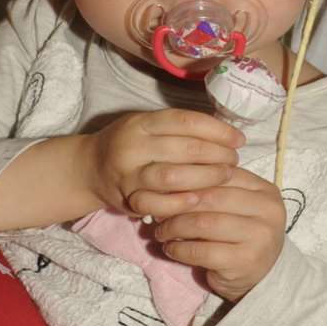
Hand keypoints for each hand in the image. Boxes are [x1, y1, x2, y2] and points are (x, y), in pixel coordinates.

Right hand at [84, 108, 241, 215]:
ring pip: (173, 176)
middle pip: (184, 148)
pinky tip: (200, 199)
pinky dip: (181, 202)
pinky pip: (158, 204)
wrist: (88, 168)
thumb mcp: (146, 125)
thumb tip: (222, 130)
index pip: (186, 121)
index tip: (238, 138)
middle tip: (235, 160)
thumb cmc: (128, 144)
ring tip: (225, 177)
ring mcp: (128, 174)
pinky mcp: (127, 198)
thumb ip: (177, 127)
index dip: (217, 130)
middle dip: (217, 155)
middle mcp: (133, 145)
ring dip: (205, 178)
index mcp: (141, 122)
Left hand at [150, 167, 285, 302]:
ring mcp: (259, 237)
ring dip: (175, 227)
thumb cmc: (242, 235)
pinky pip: (202, 251)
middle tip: (158, 211)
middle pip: (210, 197)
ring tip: (162, 232)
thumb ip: (213, 191)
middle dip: (178, 204)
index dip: (189, 180)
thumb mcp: (236, 207)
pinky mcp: (245, 261)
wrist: (263, 276)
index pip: (221, 175)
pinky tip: (171, 249)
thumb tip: (169, 182)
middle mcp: (268, 211)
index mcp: (265, 191)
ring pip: (203, 223)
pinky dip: (180, 250)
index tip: (166, 189)